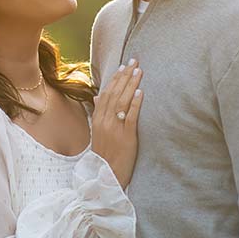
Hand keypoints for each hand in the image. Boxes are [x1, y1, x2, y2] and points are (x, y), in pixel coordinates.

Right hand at [90, 59, 143, 188]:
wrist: (106, 176)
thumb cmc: (105, 155)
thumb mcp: (98, 133)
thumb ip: (98, 114)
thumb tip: (98, 97)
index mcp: (98, 119)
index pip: (106, 93)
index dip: (115, 79)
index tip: (123, 66)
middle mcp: (105, 121)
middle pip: (115, 94)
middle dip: (125, 76)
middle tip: (134, 61)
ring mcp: (115, 129)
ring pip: (122, 102)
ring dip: (131, 85)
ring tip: (139, 71)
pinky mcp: (126, 137)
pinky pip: (130, 117)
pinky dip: (135, 104)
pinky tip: (140, 92)